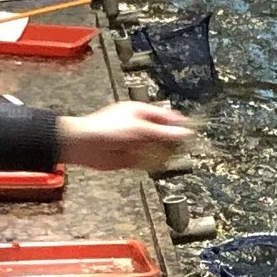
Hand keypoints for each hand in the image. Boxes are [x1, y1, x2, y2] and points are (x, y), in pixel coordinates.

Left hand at [57, 103, 195, 174]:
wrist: (83, 145)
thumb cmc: (104, 129)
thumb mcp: (139, 129)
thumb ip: (162, 132)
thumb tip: (184, 133)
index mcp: (140, 112)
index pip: (166, 116)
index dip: (179, 123)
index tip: (192, 130)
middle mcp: (138, 126)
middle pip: (163, 133)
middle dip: (172, 140)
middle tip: (185, 147)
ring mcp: (134, 141)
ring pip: (155, 148)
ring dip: (163, 153)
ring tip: (173, 157)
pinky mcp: (129, 156)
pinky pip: (146, 160)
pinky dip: (152, 163)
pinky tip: (159, 164)